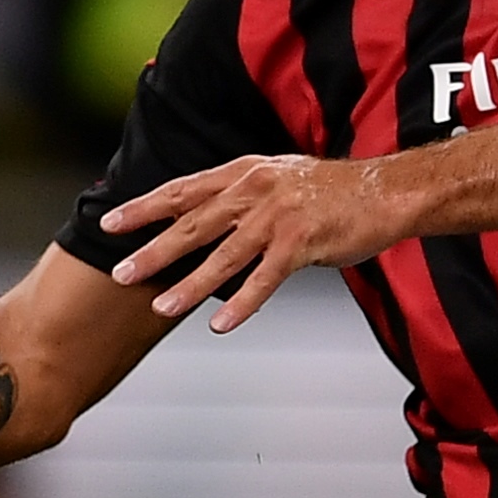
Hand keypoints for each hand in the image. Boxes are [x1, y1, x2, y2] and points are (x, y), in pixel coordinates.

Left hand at [103, 153, 407, 329]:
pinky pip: (264, 280)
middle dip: (153, 251)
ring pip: (224, 257)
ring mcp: (278, 218)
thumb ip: (243, 197)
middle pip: (193, 225)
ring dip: (190, 285)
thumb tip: (208, 220)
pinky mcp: (302, 244)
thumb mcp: (280, 179)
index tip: (110, 224)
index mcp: (244, 173)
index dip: (144, 208)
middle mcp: (255, 192)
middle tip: (121, 273)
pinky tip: (221, 324)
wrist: (387, 192)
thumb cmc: (335, 191)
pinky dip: (242, 304)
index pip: (183, 191)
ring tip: (162, 307)